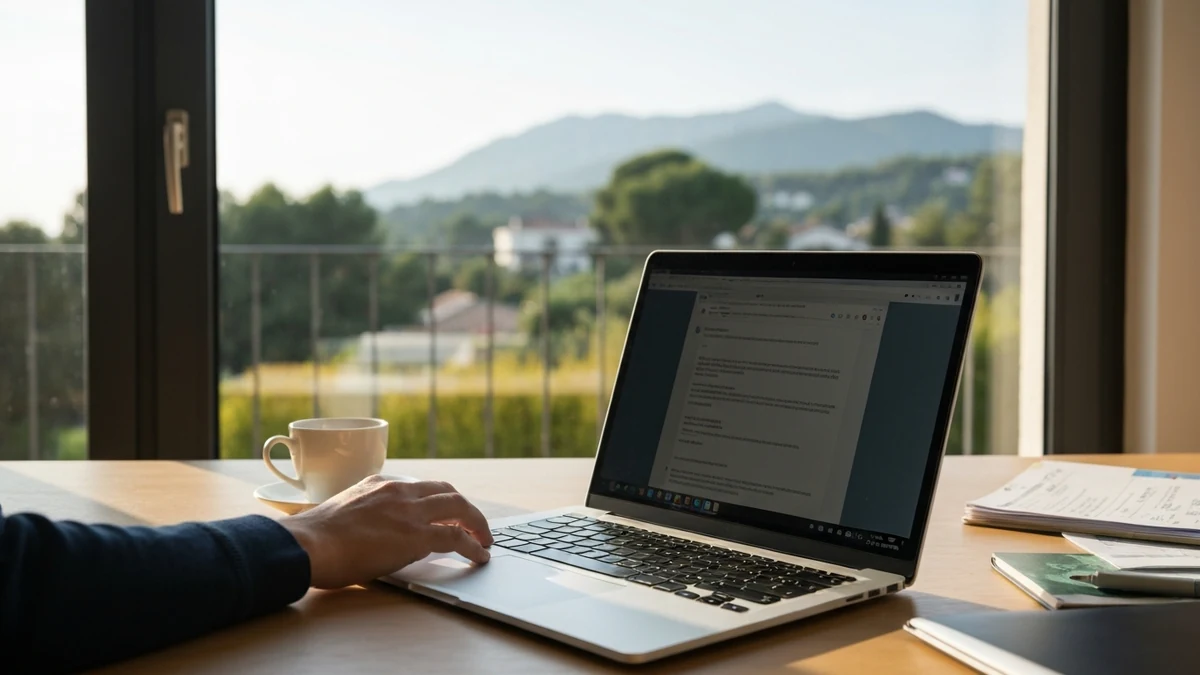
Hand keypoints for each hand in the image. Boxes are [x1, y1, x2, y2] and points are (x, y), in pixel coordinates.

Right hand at [278, 475, 493, 588]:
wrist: (307, 545)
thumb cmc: (314, 539)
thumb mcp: (344, 513)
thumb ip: (367, 515)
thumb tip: (376, 535)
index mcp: (379, 483)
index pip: (421, 486)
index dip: (439, 499)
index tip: (447, 512)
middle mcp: (398, 490)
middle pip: (446, 490)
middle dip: (464, 507)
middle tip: (474, 525)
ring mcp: (410, 510)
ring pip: (459, 507)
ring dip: (477, 524)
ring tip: (484, 540)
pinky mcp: (416, 535)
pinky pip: (457, 537)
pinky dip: (474, 546)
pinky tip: (480, 556)